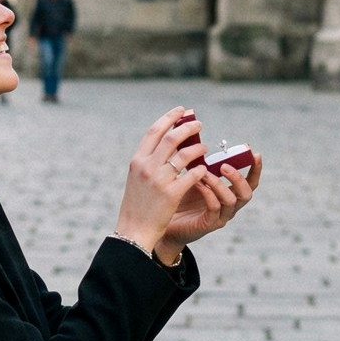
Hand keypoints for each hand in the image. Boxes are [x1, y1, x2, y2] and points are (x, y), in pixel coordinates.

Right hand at [116, 108, 211, 252]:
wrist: (134, 229)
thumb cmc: (137, 204)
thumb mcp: (137, 177)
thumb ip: (149, 160)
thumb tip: (169, 142)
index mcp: (137, 160)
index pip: (154, 131)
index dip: (169, 118)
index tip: (181, 110)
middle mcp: (146, 167)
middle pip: (171, 138)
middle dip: (188, 127)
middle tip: (199, 124)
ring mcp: (159, 180)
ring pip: (185, 155)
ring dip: (198, 148)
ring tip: (205, 147)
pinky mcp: (171, 194)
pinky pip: (192, 175)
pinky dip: (200, 170)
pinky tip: (205, 169)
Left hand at [156, 153, 261, 262]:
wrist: (165, 220)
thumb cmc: (180, 196)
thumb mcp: (193, 176)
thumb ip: (201, 163)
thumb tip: (197, 140)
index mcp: (230, 193)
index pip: (250, 182)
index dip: (255, 169)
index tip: (255, 154)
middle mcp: (230, 206)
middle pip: (247, 193)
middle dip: (238, 177)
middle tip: (224, 166)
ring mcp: (221, 216)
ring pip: (231, 200)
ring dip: (219, 184)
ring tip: (204, 173)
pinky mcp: (208, 224)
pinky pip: (215, 207)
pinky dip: (208, 193)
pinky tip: (198, 184)